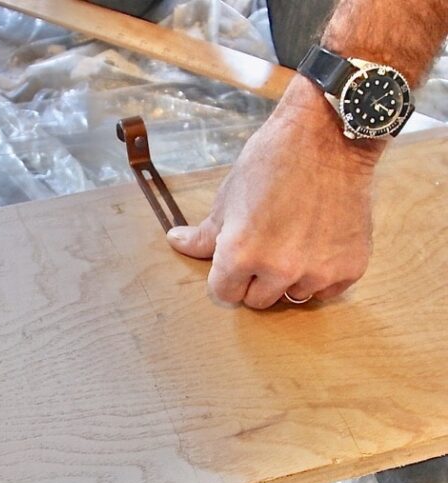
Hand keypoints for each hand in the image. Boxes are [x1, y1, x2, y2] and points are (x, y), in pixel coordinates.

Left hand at [166, 78, 385, 308]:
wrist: (327, 137)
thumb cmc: (270, 163)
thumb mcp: (228, 199)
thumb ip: (205, 234)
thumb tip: (176, 243)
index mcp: (240, 255)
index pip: (224, 293)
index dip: (227, 276)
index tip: (236, 260)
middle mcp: (279, 270)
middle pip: (258, 300)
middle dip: (257, 279)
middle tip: (268, 247)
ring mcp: (318, 271)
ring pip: (294, 296)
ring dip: (292, 278)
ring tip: (296, 241)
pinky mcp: (351, 267)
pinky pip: (328, 290)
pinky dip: (324, 274)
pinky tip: (320, 244)